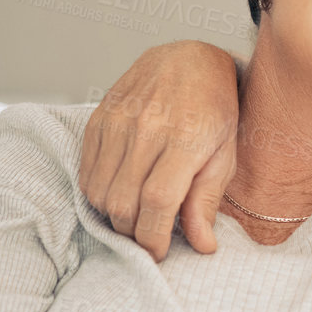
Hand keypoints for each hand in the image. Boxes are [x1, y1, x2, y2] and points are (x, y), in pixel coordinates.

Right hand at [78, 40, 238, 260]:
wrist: (189, 58)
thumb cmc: (215, 108)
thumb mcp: (226, 154)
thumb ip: (207, 200)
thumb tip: (201, 246)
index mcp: (185, 138)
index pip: (158, 202)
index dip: (154, 237)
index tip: (158, 252)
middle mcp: (147, 128)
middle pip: (123, 202)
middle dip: (133, 232)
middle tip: (148, 236)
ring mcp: (118, 120)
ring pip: (99, 191)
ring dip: (114, 215)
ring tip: (135, 215)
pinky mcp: (99, 117)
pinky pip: (85, 171)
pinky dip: (97, 192)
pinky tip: (119, 192)